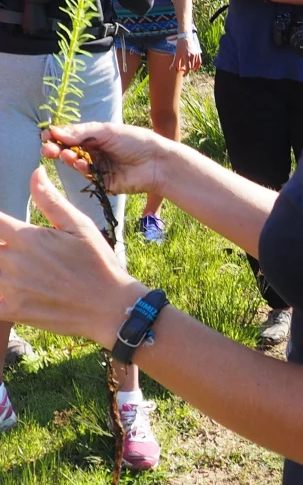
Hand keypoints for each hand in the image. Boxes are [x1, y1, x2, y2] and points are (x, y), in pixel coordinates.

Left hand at [0, 167, 145, 347]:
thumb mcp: (80, 226)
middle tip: (11, 247)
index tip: (2, 225)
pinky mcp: (15, 311)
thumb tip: (35, 173)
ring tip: (9, 263)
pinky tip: (6, 287)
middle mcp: (15, 262)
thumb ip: (52, 201)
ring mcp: (12, 288)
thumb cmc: (98, 263)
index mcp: (28, 238)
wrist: (110, 307)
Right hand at [41, 122, 166, 195]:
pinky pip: (86, 175)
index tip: (46, 134)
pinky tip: (79, 163)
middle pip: (69, 150)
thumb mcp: (108, 131)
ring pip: (75, 163)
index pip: (72, 135)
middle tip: (46, 148)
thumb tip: (56, 131)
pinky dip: (80, 168)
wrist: (156, 162)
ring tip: (63, 154)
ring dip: (67, 158)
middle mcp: (95, 151)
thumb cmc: (136, 141)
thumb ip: (82, 132)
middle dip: (56, 148)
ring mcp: (98, 167)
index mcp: (96, 136)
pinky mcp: (102, 182)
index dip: (58, 135)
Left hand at [173, 36, 201, 74]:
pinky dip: (197, 66)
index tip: (183, 75)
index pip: (188, 68)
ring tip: (187, 67)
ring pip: (195, 65)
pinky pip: (199, 62)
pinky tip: (195, 68)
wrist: (186, 38)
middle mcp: (192, 56)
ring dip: (191, 68)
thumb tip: (172, 69)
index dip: (185, 73)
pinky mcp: (198, 54)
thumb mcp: (177, 54)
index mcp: (187, 56)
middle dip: (187, 69)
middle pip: (191, 67)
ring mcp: (196, 55)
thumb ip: (175, 62)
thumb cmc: (180, 45)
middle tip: (182, 68)